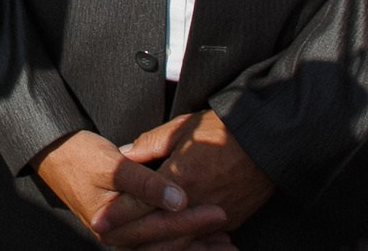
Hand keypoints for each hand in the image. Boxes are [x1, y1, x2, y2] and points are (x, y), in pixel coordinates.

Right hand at [33, 130, 226, 247]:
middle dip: (199, 241)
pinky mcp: (124, 229)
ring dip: (193, 246)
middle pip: (165, 245)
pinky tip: (201, 238)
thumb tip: (178, 200)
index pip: (161, 227)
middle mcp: (116, 237)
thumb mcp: (114, 165)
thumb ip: (146, 184)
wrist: (53, 153)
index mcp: (113, 224)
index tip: (220, 212)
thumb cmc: (81, 155)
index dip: (193, 221)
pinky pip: (156, 241)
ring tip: (223, 243)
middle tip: (229, 235)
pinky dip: (179, 240)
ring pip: (163, 247)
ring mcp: (120, 235)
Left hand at [123, 111, 274, 231]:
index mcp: (179, 178)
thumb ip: (149, 145)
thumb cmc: (222, 130)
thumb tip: (124, 154)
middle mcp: (195, 203)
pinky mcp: (230, 220)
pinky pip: (202, 239)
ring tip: (137, 246)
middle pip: (157, 229)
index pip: (140, 202)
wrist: (267, 141)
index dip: (117, 213)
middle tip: (110, 239)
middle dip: (132, 236)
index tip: (99, 220)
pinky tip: (173, 245)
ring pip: (180, 241)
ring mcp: (214, 215)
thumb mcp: (180, 129)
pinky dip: (186, 244)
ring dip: (158, 245)